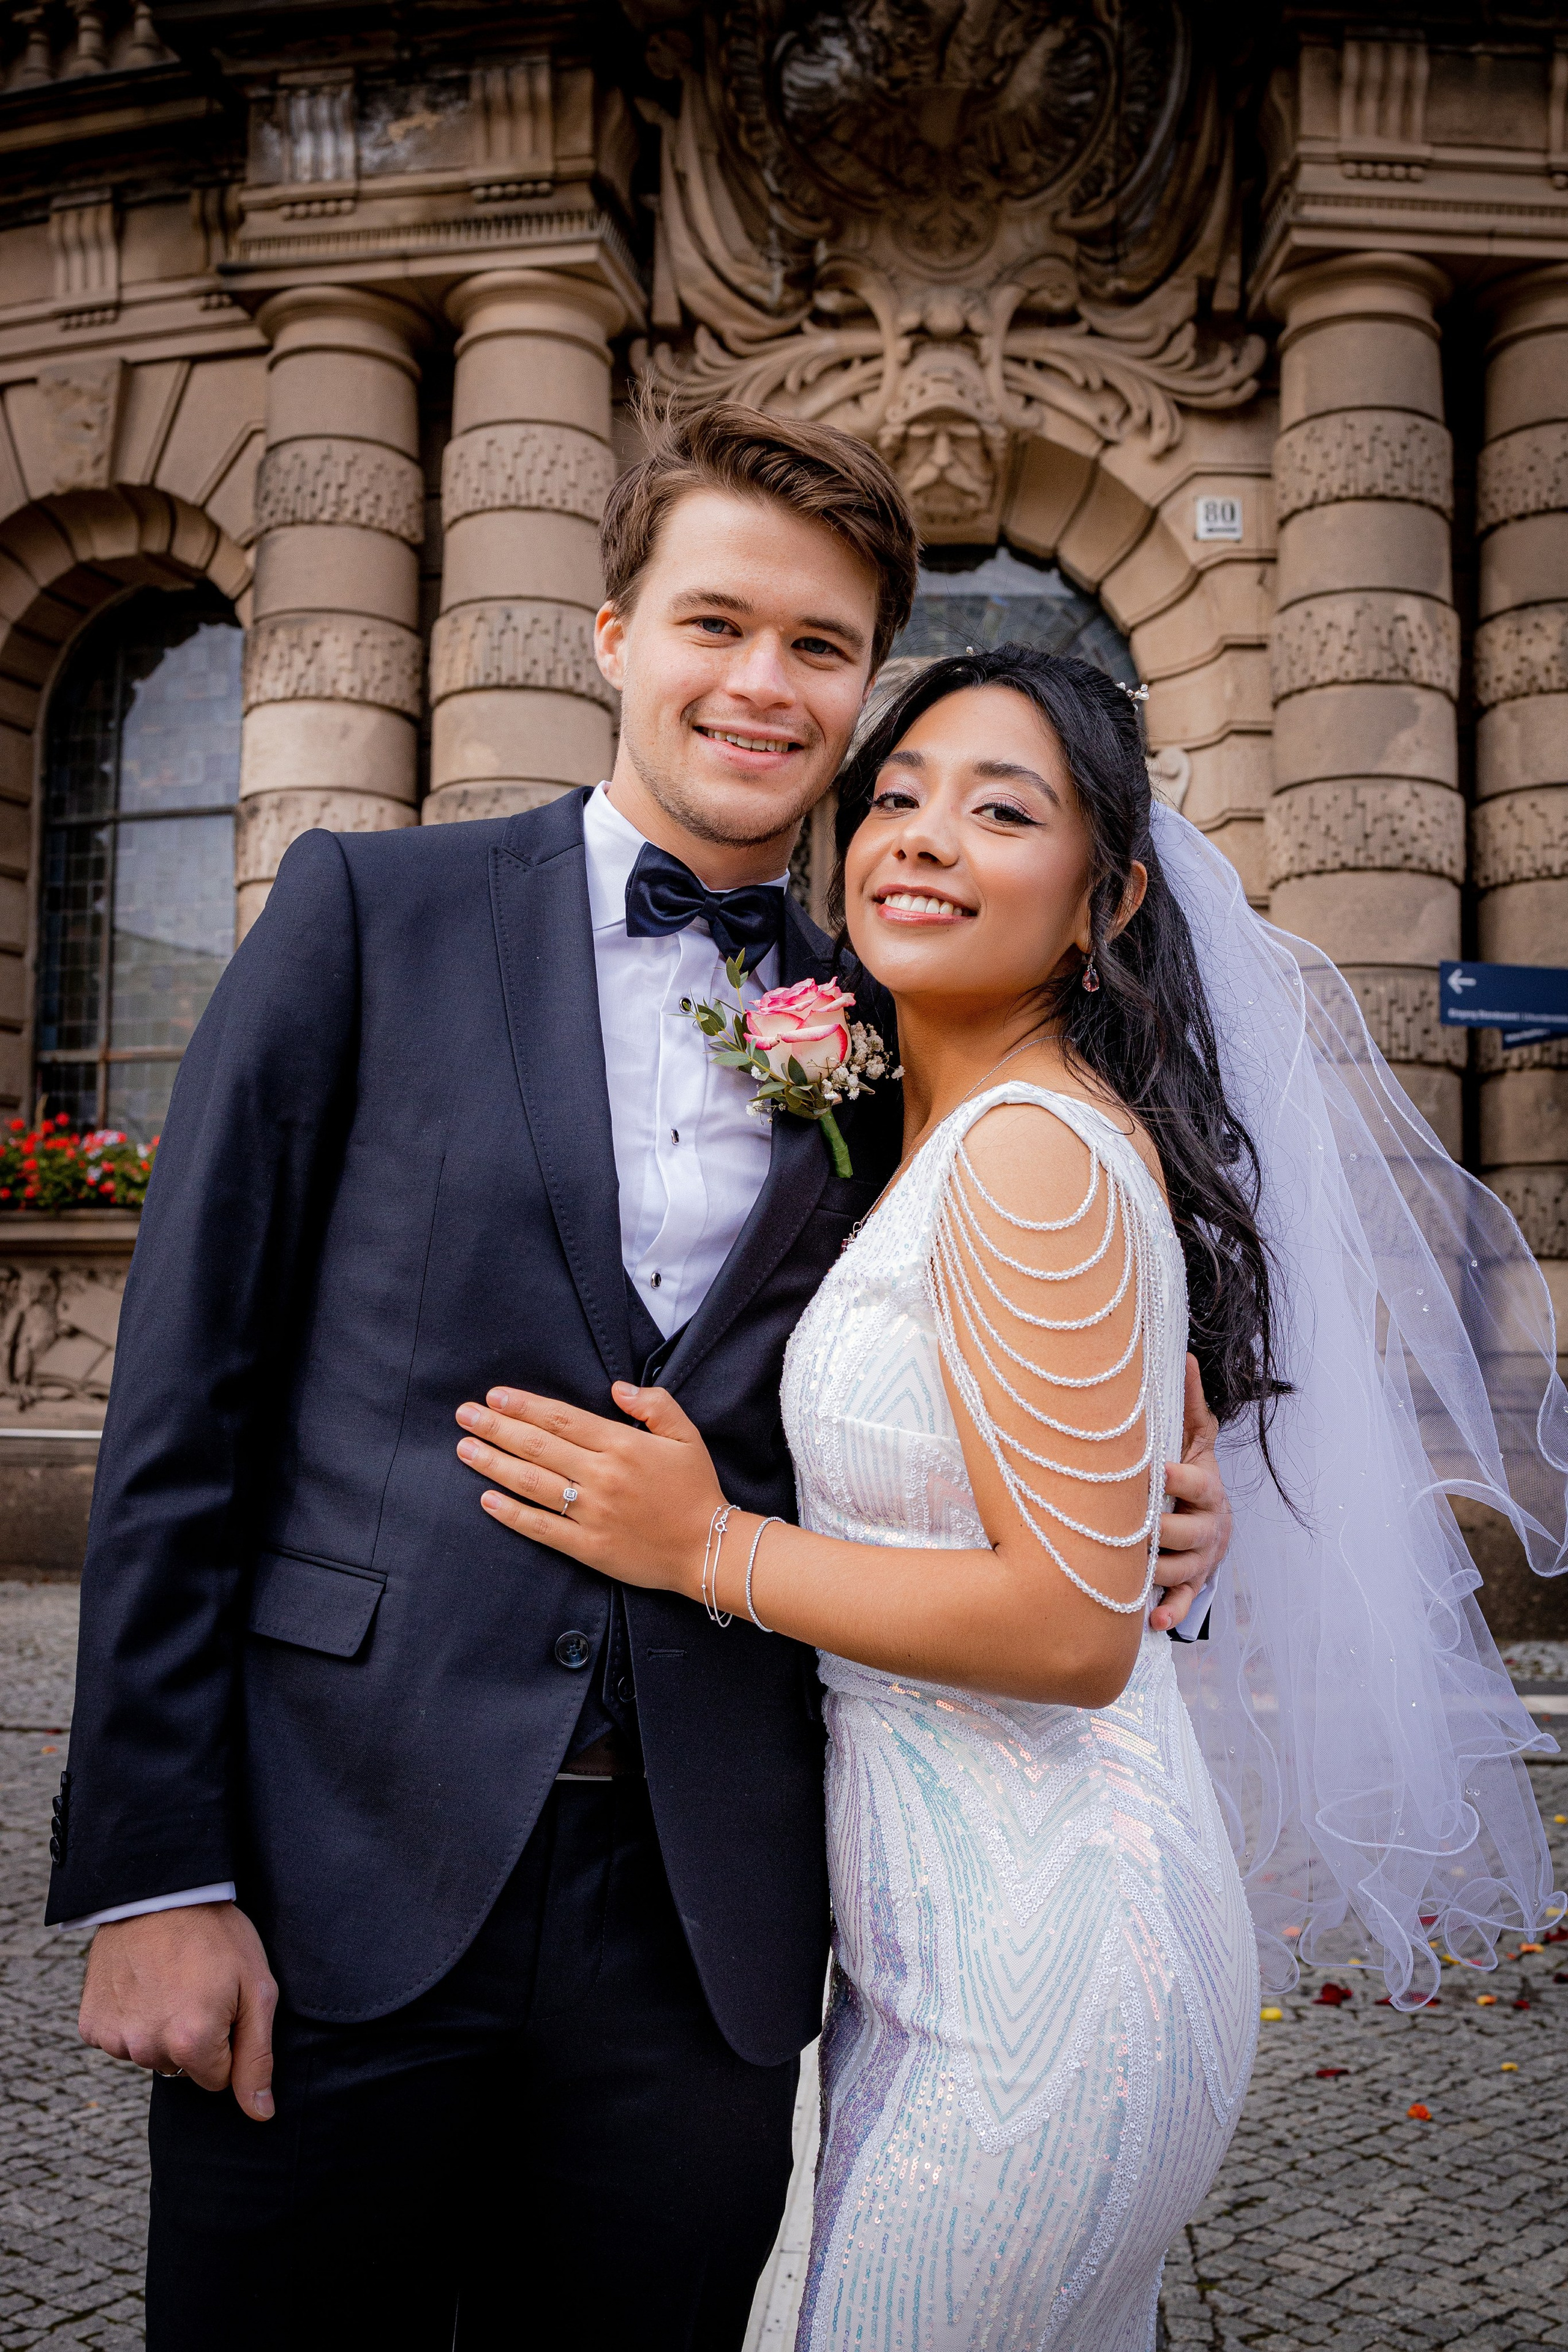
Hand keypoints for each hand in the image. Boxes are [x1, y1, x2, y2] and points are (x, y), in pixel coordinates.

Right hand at [77, 1901, 277, 2119]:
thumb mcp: (256, 1989)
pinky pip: (120, 2041)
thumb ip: (258, 2058)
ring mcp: (115, 2038)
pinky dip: (132, 2019)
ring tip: (169, 1981)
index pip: (217, 2080)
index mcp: (192, 2042)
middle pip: (181, 2069)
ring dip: (161, 2028)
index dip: (225, 2042)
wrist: (159, 1891)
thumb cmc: (216, 1935)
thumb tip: (261, 2114)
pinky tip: (141, 1985)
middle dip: (194, 2038)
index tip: (222, 2002)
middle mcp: (148, 2048)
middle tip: (196, 1988)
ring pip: (150, 2055)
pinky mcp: (91, 2025)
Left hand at [455, 1382, 725, 1596]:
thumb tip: (617, 1389)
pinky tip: (487, 1500)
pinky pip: (542, 1527)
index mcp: (622, 1445)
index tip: (495, 1396)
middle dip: (497, 1428)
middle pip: (538, 1446)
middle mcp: (602, 1476)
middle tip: (464, 1414)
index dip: (524, 1406)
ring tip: (465, 1448)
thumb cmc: (696, 1489)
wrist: (708, 1549)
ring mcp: (592, 1513)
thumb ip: (655, 1405)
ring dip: (494, 1464)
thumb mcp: (686, 1436)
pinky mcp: (588, 1546)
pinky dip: (512, 1514)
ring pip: (532, 1483)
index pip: (561, 1418)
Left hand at [1149, 1354, 1230, 1635]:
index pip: (1199, 1484)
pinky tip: (1152, 1621)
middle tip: (1133, 1527)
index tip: (1159, 1472)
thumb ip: (1188, 1403)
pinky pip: (1185, 1602)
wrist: (1213, 1519)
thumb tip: (1184, 1356)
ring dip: (1156, 1573)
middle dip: (1161, 1531)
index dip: (1181, 1479)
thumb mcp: (1194, 1437)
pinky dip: (1171, 1612)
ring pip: (1182, 1569)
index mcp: (1207, 1488)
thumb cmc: (1191, 1470)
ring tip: (1127, 1570)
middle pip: (1189, 1533)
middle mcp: (1209, 1526)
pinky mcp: (1193, 1583)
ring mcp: (1202, 1558)